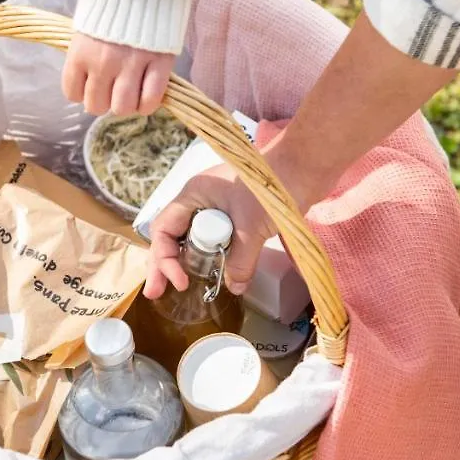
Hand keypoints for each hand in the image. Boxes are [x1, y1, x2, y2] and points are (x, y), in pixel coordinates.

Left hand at [61, 34, 173, 115]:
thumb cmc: (110, 2)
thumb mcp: (86, 28)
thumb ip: (84, 55)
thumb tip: (88, 82)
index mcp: (80, 54)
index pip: (72, 93)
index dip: (83, 93)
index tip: (92, 84)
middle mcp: (102, 64)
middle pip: (97, 106)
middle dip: (105, 101)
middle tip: (113, 90)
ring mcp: (131, 65)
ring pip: (123, 108)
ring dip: (126, 105)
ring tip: (131, 93)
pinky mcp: (159, 63)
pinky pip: (151, 99)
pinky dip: (148, 104)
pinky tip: (147, 97)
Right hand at [145, 163, 278, 299]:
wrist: (304, 166)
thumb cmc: (273, 187)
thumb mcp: (252, 227)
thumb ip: (240, 261)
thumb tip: (234, 288)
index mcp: (193, 193)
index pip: (164, 228)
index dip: (165, 258)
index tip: (181, 281)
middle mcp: (198, 199)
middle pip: (171, 235)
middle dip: (163, 264)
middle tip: (155, 293)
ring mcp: (215, 206)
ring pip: (190, 238)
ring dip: (184, 262)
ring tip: (179, 287)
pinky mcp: (233, 214)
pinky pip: (213, 239)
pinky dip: (208, 256)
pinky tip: (209, 274)